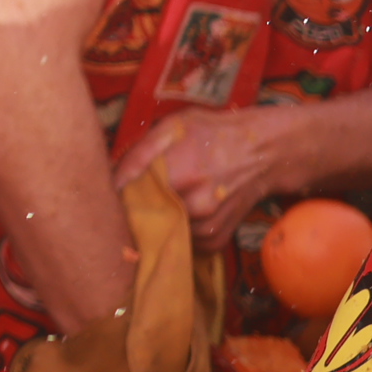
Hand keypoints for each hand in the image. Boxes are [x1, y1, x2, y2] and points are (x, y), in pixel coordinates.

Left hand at [113, 110, 285, 248]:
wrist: (263, 153)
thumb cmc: (212, 133)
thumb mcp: (172, 128)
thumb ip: (139, 154)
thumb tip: (110, 180)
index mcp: (179, 174)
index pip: (128, 199)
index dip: (116, 196)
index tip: (109, 192)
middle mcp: (194, 206)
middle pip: (144, 220)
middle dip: (134, 210)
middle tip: (136, 195)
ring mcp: (207, 227)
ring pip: (163, 232)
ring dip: (157, 221)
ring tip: (165, 198)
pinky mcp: (216, 240)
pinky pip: (183, 242)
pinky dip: (178, 230)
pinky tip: (184, 210)